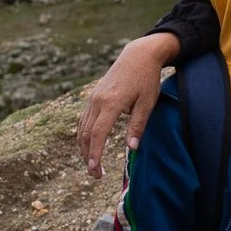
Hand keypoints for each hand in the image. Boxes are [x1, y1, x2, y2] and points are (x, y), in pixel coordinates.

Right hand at [77, 32, 178, 176]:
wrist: (138, 55)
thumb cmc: (146, 79)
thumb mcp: (147, 103)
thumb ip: (138, 126)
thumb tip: (131, 149)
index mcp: (111, 102)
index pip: (98, 134)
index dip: (95, 154)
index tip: (95, 170)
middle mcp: (98, 101)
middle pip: (86, 134)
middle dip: (88, 157)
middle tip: (96, 175)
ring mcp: (93, 98)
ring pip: (82, 128)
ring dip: (84, 148)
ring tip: (92, 166)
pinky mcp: (93, 97)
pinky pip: (84, 120)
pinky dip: (84, 136)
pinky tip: (88, 147)